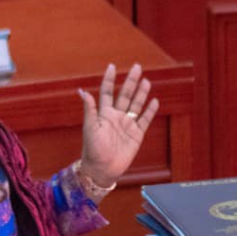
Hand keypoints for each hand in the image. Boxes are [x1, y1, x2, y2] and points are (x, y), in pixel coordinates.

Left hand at [77, 63, 158, 187]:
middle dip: (130, 81)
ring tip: (146, 81)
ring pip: (136, 105)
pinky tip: (154, 101)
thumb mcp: (90, 128)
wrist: (102, 169)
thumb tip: (82, 91)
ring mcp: (127, 125)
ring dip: (141, 93)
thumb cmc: (93, 149)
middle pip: (124, 95)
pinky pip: (144, 120)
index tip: (112, 66)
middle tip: (137, 67)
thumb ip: (90, 109)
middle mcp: (116, 116)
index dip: (109, 79)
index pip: (107, 92)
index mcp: (103, 114)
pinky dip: (150, 111)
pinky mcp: (136, 135)